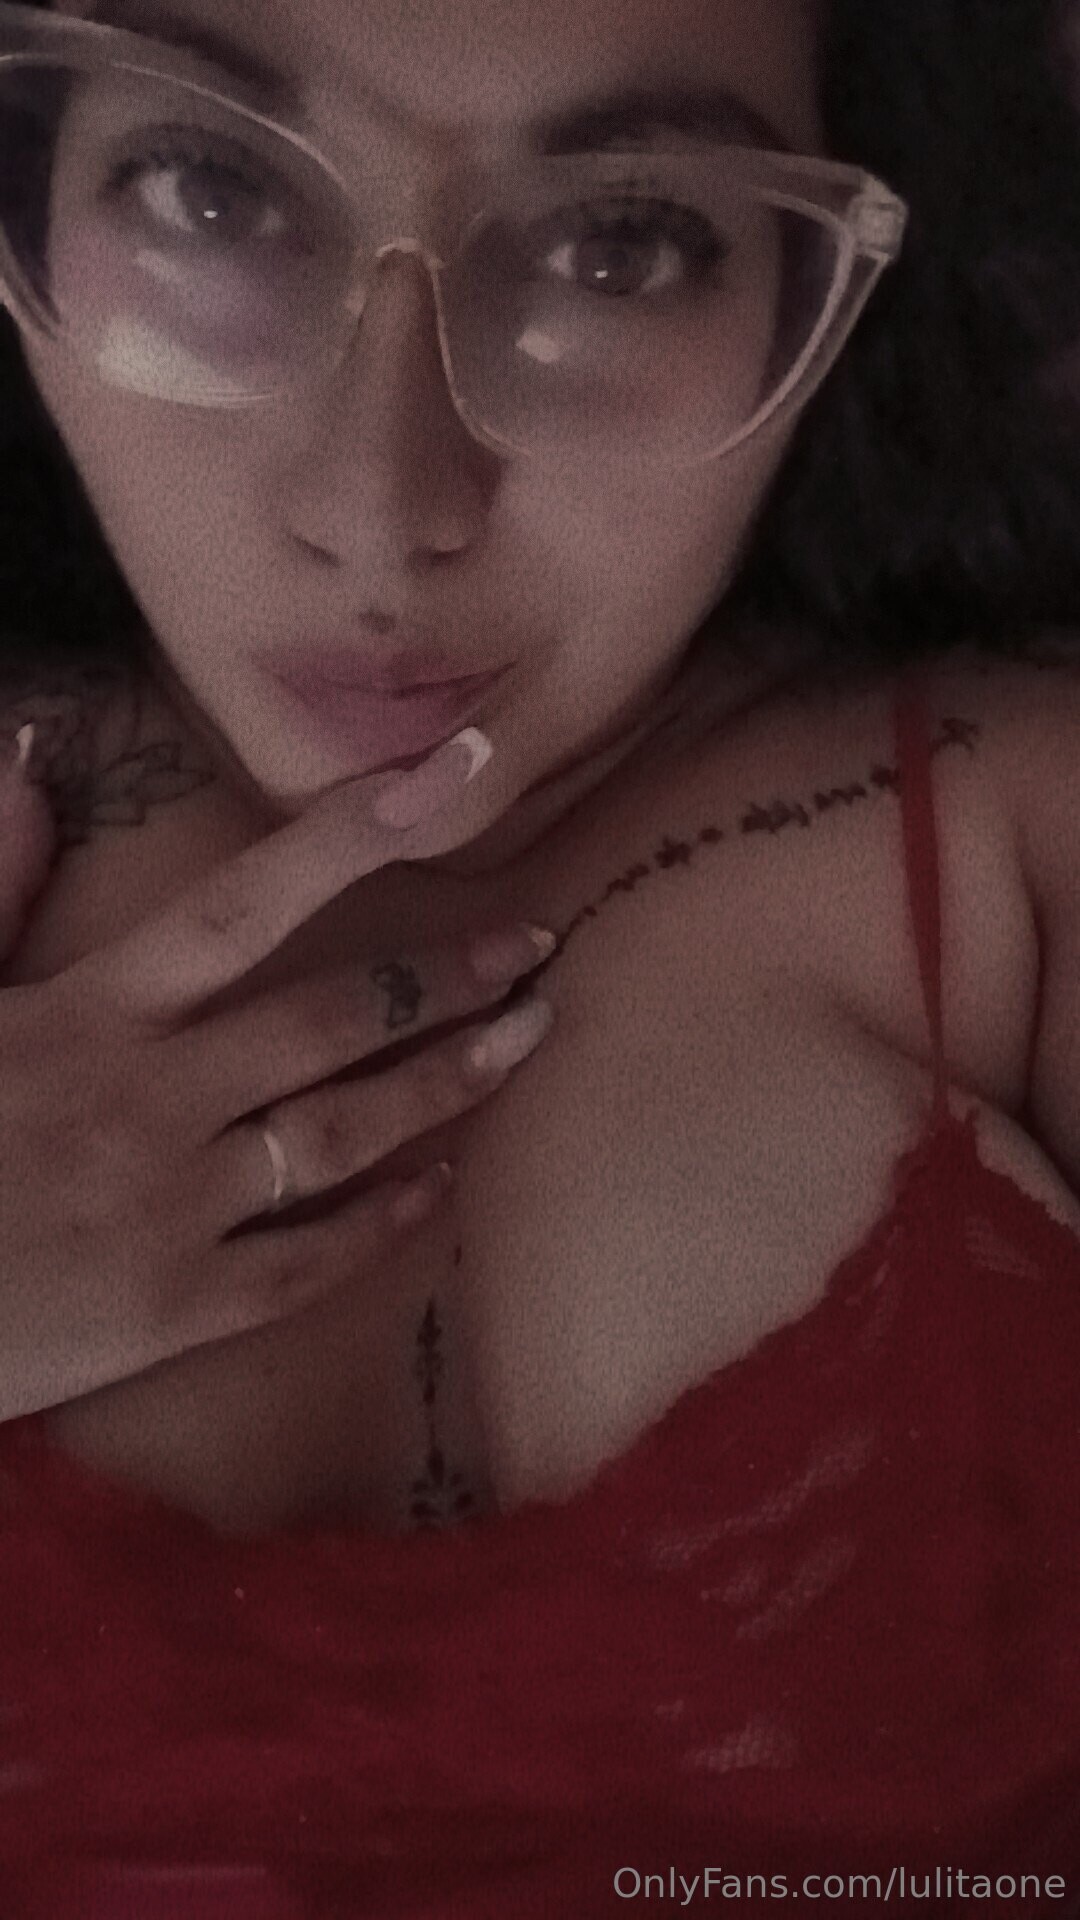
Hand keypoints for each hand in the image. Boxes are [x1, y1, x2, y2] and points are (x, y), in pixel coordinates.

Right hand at [0, 730, 555, 1420]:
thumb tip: (24, 756)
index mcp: (91, 1013)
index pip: (245, 902)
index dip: (353, 833)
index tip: (449, 775)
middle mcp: (152, 1098)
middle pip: (332, 1020)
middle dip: (445, 977)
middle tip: (534, 948)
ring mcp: (172, 1207)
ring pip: (344, 1132)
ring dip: (446, 1083)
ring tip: (525, 1040)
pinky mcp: (175, 1309)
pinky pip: (305, 1262)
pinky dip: (381, 1224)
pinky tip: (440, 1191)